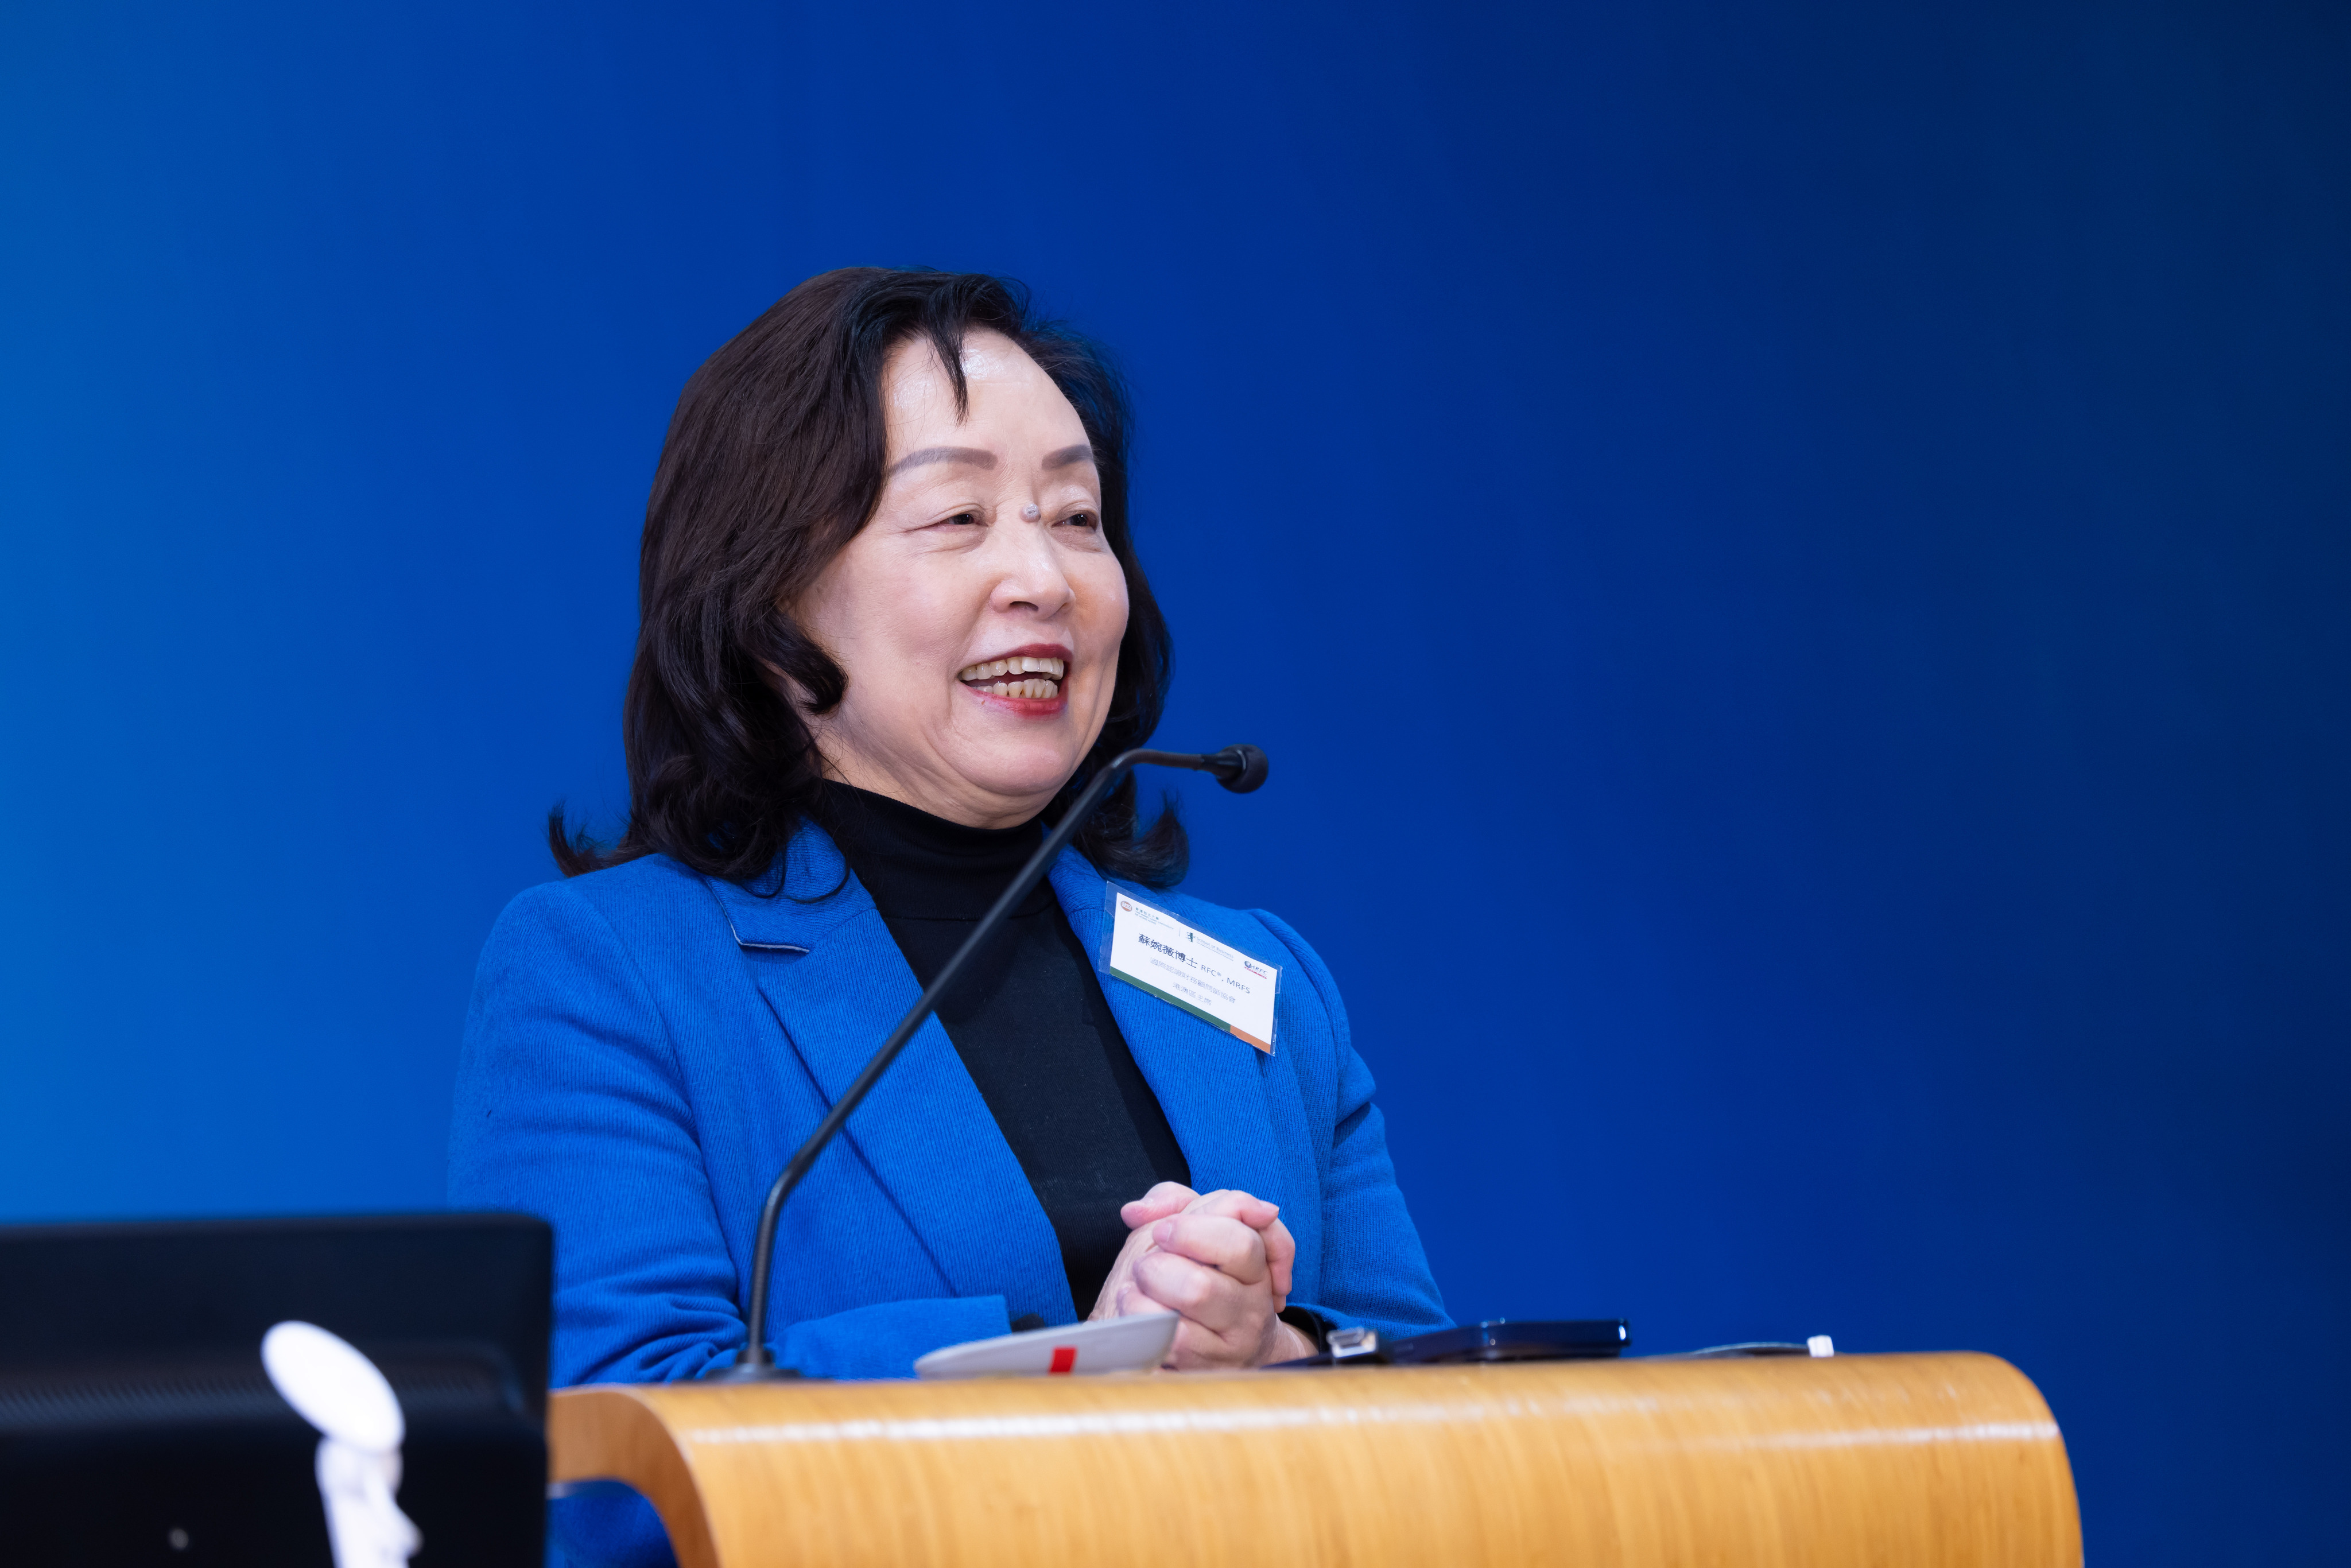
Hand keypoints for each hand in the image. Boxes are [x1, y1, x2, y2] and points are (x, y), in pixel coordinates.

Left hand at [1090, 1184, 1311, 1368]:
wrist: (1223, 1347)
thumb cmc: (1205, 1277)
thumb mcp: (1199, 1230)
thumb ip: (1174, 1201)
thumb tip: (1136, 1211)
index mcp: (1257, 1268)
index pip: (1241, 1243)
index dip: (1193, 1232)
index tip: (1163, 1233)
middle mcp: (1250, 1309)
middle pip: (1201, 1285)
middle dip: (1158, 1267)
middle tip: (1146, 1265)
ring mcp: (1229, 1345)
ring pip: (1182, 1314)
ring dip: (1144, 1293)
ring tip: (1137, 1287)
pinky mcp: (1204, 1370)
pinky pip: (1168, 1342)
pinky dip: (1139, 1320)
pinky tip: (1135, 1313)